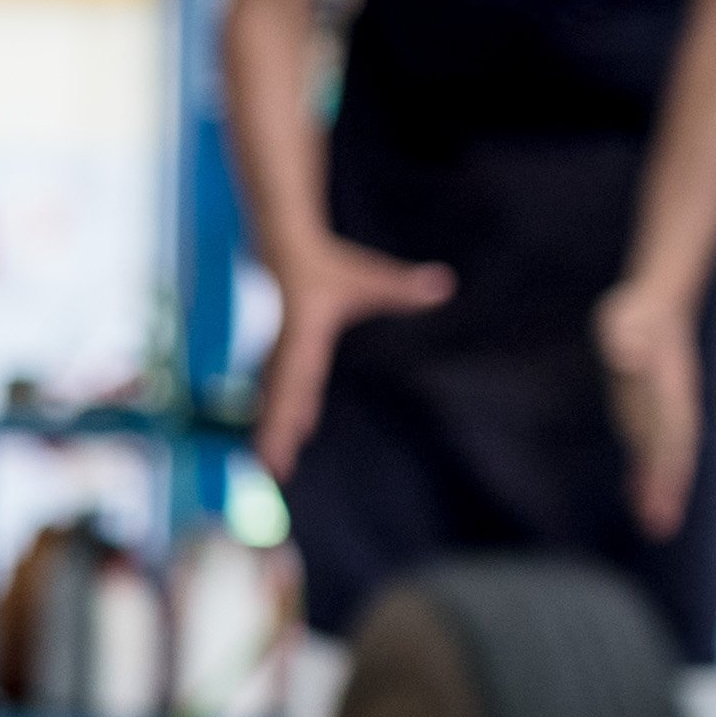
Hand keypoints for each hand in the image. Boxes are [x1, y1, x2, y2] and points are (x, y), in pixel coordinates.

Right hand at [254, 236, 453, 486]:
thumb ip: (401, 287)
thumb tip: (445, 284)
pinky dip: (275, 414)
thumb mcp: (365, 277)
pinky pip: (274, 390)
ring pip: (271, 398)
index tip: (288, 440)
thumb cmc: (325, 264)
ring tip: (271, 464)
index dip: (287, 413)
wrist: (282, 246)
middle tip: (272, 470)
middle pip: (277, 400)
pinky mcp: (274, 354)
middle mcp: (284, 349)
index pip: (294, 381)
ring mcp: (274, 353)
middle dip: (274, 435)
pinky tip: (288, 434)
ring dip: (271, 430)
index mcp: (302, 336)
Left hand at [593, 277, 704, 541]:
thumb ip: (627, 339)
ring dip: (660, 492)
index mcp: (669, 392)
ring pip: (664, 460)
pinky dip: (647, 478)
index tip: (665, 492)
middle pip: (672, 455)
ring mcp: (661, 415)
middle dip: (667, 490)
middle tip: (660, 527)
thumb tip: (626, 354)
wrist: (656, 308)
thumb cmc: (639, 315)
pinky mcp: (648, 416)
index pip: (672, 434)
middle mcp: (671, 409)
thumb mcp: (626, 320)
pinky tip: (641, 502)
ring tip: (656, 527)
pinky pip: (650, 452)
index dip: (669, 464)